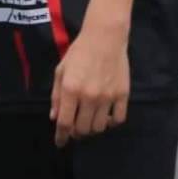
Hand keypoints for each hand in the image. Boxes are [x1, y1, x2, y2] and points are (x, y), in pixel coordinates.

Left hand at [50, 19, 129, 146]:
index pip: (64, 123)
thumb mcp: (61, 70)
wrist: (105, 36)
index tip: (60, 142)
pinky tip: (107, 116)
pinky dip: (111, 122)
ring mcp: (107, 96)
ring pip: (99, 127)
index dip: (61, 137)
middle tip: (76, 125)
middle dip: (76, 132)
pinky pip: (118, 119)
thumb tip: (55, 118)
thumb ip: (56, 95)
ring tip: (90, 120)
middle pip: (82, 129)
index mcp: (71, 89)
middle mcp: (89, 96)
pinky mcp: (122, 94)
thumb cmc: (80, 51)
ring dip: (92, 128)